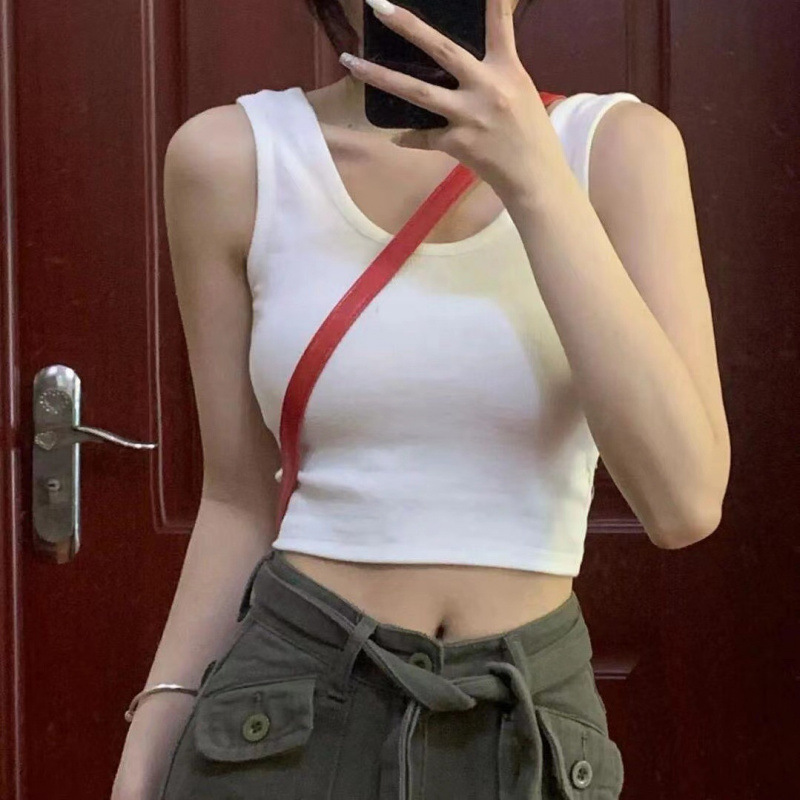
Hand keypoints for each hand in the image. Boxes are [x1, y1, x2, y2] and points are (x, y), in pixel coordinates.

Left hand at [340, 0, 571, 202]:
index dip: (490, 1)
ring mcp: (468, 116)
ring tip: (350, 63)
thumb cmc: (531, 133)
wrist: (534, 177)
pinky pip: (423, 137)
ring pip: (416, 92)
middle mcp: (486, 87)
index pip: (499, 24)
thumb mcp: (521, 90)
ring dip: (379, 76)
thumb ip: (496, 69)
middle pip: (440, 49)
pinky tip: (396, 136)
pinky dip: (409, 137)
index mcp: (506, 70)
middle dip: (407, 25)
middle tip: (377, 5)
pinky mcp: (457, 143)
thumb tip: (468, 57)